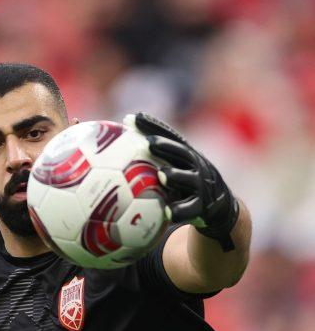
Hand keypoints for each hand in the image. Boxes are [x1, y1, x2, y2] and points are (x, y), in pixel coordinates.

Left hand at [125, 112, 239, 250]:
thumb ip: (150, 164)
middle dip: (165, 146)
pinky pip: (190, 209)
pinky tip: (168, 212)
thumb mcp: (174, 171)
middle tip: (148, 143)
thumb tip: (112, 158)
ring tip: (162, 175)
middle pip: (180, 152)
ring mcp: (200, 186)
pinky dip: (179, 210)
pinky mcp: (202, 207)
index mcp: (185, 155)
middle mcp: (194, 166)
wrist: (218, 209)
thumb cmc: (185, 188)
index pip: (167, 136)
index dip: (151, 126)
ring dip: (175, 176)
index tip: (132, 118)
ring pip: (188, 179)